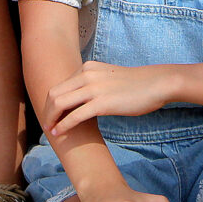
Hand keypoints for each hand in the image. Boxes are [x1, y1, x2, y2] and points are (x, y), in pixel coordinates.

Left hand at [45, 61, 171, 136]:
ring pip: (60, 103)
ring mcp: (93, 88)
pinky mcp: (101, 103)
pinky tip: (59, 133)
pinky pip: (75, 116)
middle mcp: (86, 75)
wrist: (155, 84)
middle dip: (47, 111)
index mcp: (87, 68)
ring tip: (50, 130)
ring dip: (51, 118)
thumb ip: (93, 82)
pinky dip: (64, 125)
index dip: (51, 102)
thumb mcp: (108, 77)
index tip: (51, 114)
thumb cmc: (135, 84)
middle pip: (54, 93)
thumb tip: (83, 97)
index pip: (60, 85)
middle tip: (47, 124)